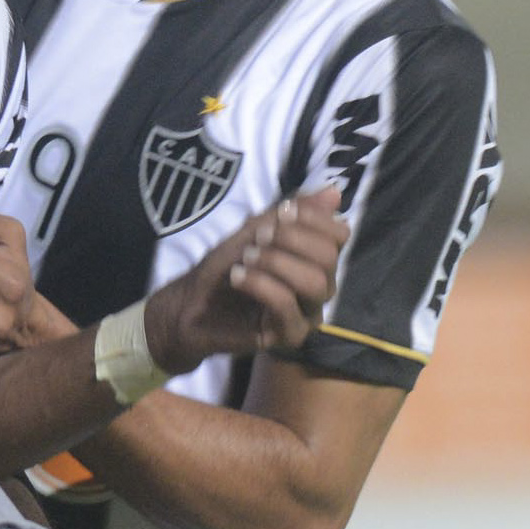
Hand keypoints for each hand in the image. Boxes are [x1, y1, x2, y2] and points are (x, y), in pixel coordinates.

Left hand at [144, 188, 346, 377]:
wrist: (190, 306)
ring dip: (276, 262)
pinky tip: (237, 277)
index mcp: (316, 261)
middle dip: (291, 240)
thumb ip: (291, 214)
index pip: (339, 235)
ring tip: (246, 258)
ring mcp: (307, 314)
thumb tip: (334, 193)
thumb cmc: (224, 268)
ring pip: (314, 282)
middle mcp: (319, 288)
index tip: (281, 212)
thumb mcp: (254, 231)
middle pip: (329, 257)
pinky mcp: (290, 336)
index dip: (314, 218)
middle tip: (258, 238)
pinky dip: (260, 284)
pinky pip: (286, 304)